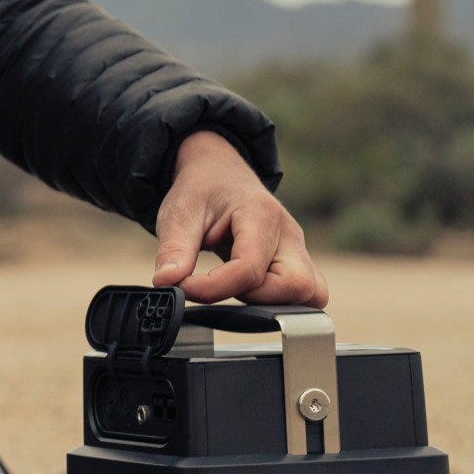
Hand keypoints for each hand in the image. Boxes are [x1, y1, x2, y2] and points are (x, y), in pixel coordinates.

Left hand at [152, 130, 327, 306]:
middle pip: (295, 285)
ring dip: (270, 301)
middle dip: (252, 298)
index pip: (249, 269)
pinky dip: (282, 300)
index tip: (184, 287)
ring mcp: (298, 248)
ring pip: (309, 292)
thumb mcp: (178, 214)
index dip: (214, 287)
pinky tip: (250, 289)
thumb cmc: (202, 191)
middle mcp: (289, 232)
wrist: (219, 172)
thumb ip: (174, 250)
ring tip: (234, 285)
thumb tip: (165, 283)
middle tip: (218, 285)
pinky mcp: (299, 260)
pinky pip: (309, 292)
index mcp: (261, 214)